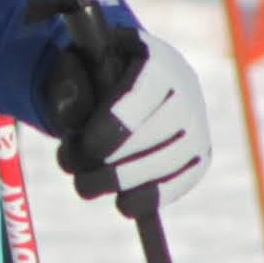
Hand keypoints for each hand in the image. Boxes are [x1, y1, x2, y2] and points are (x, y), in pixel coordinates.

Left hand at [40, 11, 211, 205]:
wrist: (122, 78)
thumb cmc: (92, 72)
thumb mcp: (72, 66)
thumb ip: (66, 84)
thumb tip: (72, 118)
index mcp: (154, 58)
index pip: (146, 90)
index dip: (118, 122)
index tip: (87, 145)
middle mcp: (186, 87)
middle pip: (163, 130)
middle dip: (116, 158)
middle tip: (73, 171)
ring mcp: (196, 122)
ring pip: (172, 160)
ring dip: (126, 182)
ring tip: (85, 186)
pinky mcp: (197, 154)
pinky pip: (184, 180)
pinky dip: (153, 197)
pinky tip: (124, 205)